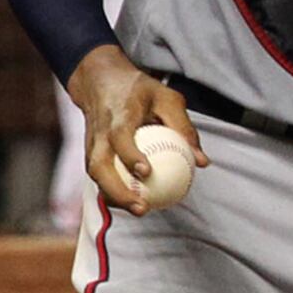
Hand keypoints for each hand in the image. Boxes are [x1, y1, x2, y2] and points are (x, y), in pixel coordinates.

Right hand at [68, 45, 202, 210]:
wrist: (98, 82)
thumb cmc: (139, 90)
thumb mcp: (167, 99)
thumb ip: (185, 128)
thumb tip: (202, 162)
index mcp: (118, 116)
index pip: (119, 138)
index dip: (130, 156)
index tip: (147, 172)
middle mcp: (99, 133)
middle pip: (99, 166)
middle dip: (117, 190)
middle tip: (142, 207)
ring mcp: (91, 145)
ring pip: (95, 175)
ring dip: (114, 196)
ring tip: (141, 210)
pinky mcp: (90, 153)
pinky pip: (99, 176)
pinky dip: (112, 191)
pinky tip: (135, 203)